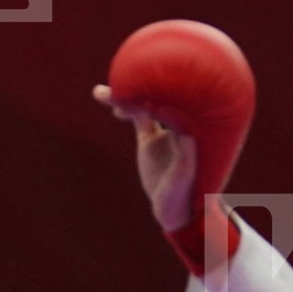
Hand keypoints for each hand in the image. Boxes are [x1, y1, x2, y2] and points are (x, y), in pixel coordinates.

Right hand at [93, 83, 198, 230]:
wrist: (176, 212)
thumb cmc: (185, 197)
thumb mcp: (184, 181)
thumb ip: (185, 160)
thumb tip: (187, 133)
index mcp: (191, 129)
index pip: (176, 102)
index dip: (162, 90)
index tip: (146, 83)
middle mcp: (180, 125)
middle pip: (161, 97)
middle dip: (142, 86)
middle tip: (121, 79)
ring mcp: (164, 130)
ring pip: (145, 105)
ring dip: (127, 96)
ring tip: (101, 93)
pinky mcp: (150, 139)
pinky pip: (137, 117)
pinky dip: (125, 109)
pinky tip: (112, 105)